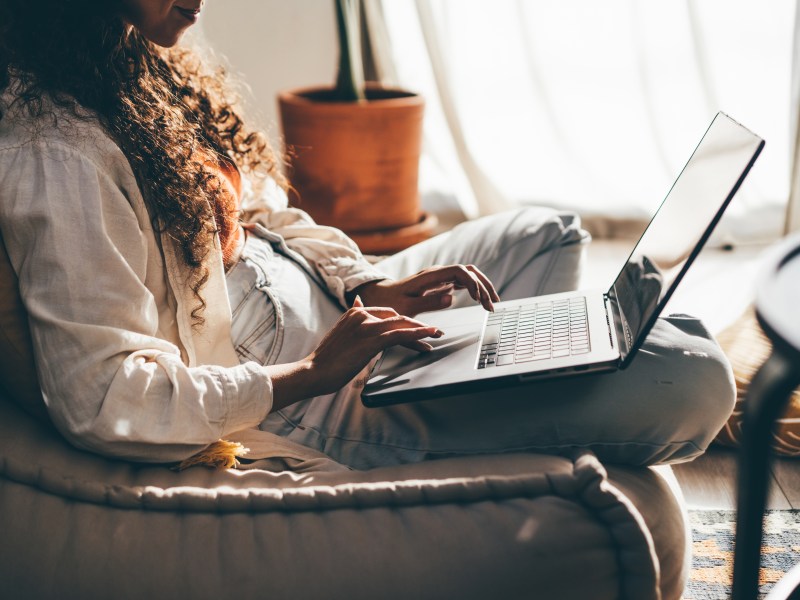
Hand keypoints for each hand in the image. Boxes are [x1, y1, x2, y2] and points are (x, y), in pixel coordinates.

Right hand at [269, 297, 443, 406]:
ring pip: (401, 323)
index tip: (415, 325)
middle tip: (432, 330)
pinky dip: (418, 333)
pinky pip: (400, 334)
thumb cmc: (327, 358)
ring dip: (422, 328)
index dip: (402, 319)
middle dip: (416, 322)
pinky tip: (429, 334)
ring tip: (437, 332)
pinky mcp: (372, 340)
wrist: (314, 371)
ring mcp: (367, 327)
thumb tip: (357, 301)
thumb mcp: (340, 331)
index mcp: (354, 312)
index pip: (385, 312)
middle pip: (396, 316)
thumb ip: (352, 317)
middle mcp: (361, 315)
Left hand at [353, 264, 500, 316]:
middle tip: (491, 306)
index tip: (477, 299)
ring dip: (482, 288)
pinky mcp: (441, 284)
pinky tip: (482, 301)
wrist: (379, 296)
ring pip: (468, 276)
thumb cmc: (390, 302)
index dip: (471, 283)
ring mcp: (441, 278)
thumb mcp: (406, 306)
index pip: (459, 271)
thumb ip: (428, 302)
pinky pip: (463, 283)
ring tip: (491, 305)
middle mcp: (438, 273)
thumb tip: (451, 298)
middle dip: (483, 286)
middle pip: (469, 271)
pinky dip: (475, 291)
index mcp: (430, 276)